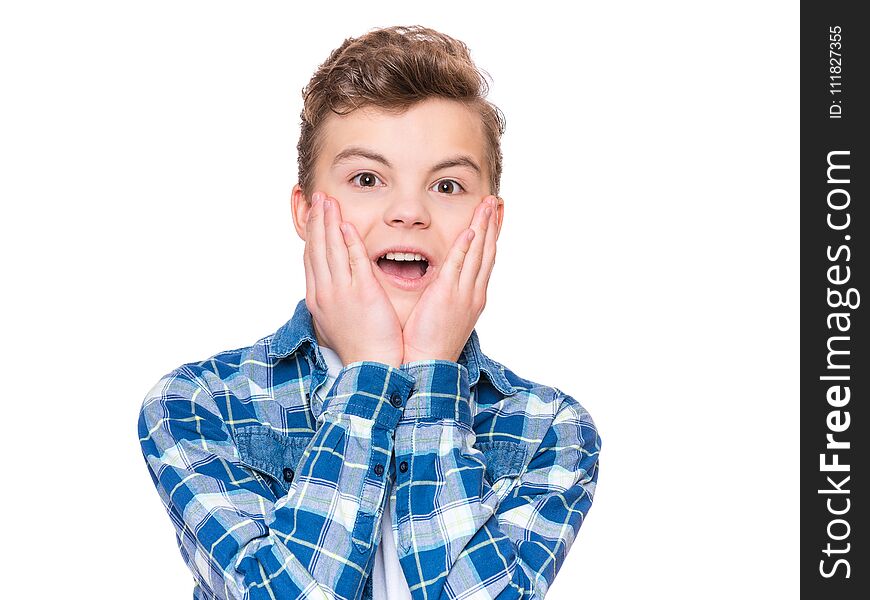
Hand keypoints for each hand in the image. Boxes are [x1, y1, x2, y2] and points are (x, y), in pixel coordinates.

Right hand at [303, 191, 403, 367]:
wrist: (371, 367)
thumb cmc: (361, 345)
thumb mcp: (338, 319)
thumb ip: (337, 297)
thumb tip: (334, 285)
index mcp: (319, 298)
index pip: (312, 258)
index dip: (313, 234)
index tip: (314, 215)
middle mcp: (325, 292)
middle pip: (318, 248)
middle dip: (318, 220)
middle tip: (319, 198)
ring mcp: (342, 292)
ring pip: (332, 250)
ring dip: (330, 223)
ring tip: (329, 202)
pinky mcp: (363, 294)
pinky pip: (354, 262)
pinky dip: (349, 242)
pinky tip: (347, 225)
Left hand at [401, 196, 498, 363]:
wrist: (429, 365)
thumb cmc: (431, 343)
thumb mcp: (446, 315)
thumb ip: (448, 294)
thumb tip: (446, 281)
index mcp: (473, 297)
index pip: (485, 260)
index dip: (490, 236)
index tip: (494, 217)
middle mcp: (473, 293)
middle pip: (487, 252)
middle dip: (492, 225)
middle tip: (495, 202)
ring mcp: (463, 294)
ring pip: (478, 254)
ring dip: (483, 227)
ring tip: (488, 205)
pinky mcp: (446, 295)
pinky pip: (458, 266)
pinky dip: (466, 248)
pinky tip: (471, 231)